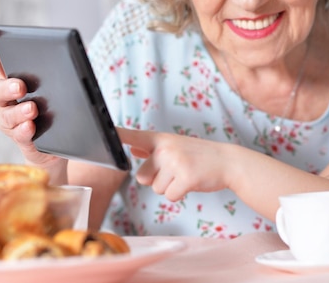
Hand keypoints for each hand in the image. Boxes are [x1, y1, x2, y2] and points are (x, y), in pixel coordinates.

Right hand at [0, 24, 60, 166]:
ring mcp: (11, 121)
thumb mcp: (56, 85)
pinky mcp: (23, 140)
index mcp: (12, 80)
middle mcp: (5, 100)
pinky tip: (31, 127)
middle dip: (8, 87)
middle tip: (21, 86)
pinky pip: (20, 136)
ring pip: (8, 116)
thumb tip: (77, 51)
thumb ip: (59, 69)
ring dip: (20, 112)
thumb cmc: (56, 107)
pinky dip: (25, 131)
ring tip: (32, 109)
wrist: (64, 141)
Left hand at [118, 128, 234, 200]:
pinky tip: (192, 182)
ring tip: (186, 174)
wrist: (228, 161)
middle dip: (158, 179)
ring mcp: (176, 162)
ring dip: (171, 187)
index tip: (100, 132)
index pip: (133, 136)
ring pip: (157, 189)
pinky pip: (170, 196)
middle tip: (177, 170)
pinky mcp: (185, 178)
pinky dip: (180, 194)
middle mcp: (166, 149)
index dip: (116, 136)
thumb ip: (153, 148)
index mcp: (161, 139)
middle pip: (143, 177)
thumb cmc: (200, 156)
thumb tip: (133, 147)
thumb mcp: (176, 145)